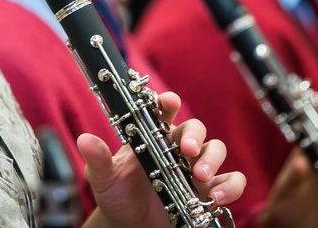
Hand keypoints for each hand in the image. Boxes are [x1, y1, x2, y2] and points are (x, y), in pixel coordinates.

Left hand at [79, 90, 244, 227]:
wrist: (129, 226)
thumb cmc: (118, 196)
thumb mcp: (104, 179)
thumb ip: (98, 161)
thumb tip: (85, 140)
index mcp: (153, 137)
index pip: (164, 112)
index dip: (168, 102)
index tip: (168, 101)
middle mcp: (177, 149)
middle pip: (195, 129)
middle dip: (194, 135)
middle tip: (187, 150)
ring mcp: (196, 169)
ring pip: (216, 150)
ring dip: (212, 159)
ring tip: (200, 177)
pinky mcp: (209, 191)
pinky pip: (232, 181)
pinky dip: (229, 186)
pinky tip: (215, 197)